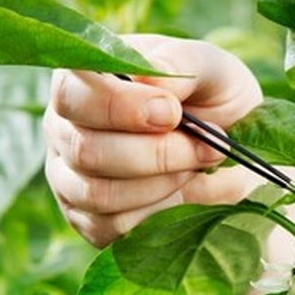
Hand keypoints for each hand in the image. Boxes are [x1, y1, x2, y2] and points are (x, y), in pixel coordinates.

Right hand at [43, 35, 263, 246]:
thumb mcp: (209, 68)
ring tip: (201, 166)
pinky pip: (116, 229)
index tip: (173, 112)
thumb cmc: (211, 95)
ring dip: (164, 183)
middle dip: (156, 154)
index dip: (121, 107)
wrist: (230, 145)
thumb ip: (180, 64)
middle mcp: (64, 130)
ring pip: (100, 195)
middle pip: (86, 151)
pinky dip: (163, 213)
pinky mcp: (92, 222)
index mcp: (80, 80)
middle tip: (208, 146)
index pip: (71, 95)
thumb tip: (151, 80)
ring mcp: (71, 180)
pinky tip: (189, 191)